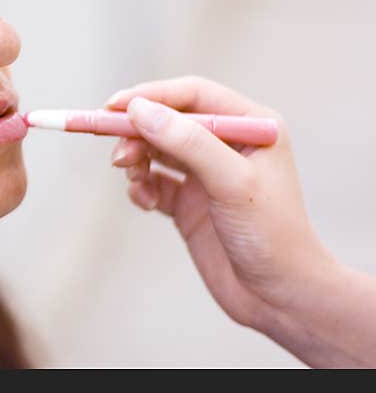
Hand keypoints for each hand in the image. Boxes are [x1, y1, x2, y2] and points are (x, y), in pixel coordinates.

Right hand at [104, 75, 332, 332]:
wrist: (279, 298)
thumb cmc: (270, 235)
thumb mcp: (231, 182)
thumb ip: (186, 142)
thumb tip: (138, 110)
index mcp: (251, 126)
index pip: (193, 95)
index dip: (151, 96)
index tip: (113, 107)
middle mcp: (228, 144)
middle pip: (168, 120)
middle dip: (137, 132)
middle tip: (116, 152)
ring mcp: (207, 173)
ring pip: (156, 149)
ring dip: (136, 159)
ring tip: (130, 176)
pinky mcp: (190, 202)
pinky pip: (154, 182)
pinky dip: (142, 187)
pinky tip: (145, 203)